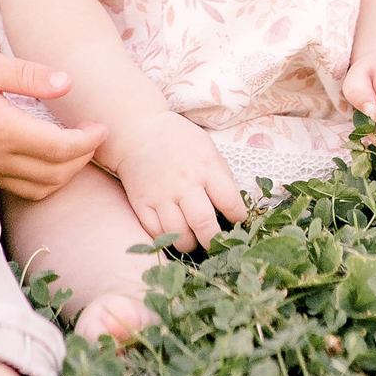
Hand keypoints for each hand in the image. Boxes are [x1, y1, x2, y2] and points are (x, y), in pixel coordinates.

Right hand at [0, 45, 105, 198]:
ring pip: (39, 188)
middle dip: (83, 158)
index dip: (88, 141)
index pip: (60, 148)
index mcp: (2, 129)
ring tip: (77, 147)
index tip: (102, 125)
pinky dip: (44, 179)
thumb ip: (30, 75)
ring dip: (66, 173)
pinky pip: (20, 187)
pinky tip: (47, 156)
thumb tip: (68, 84)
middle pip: (55, 174)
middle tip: (95, 134)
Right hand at [105, 111, 246, 250]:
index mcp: (206, 167)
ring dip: (190, 244)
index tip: (237, 221)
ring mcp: (162, 195)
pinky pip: (156, 232)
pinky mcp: (142, 203)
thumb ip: (220, 174)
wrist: (138, 131)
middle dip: (214, 241)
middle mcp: (185, 184)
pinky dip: (166, 239)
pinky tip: (173, 234)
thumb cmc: (178, 139)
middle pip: (204, 224)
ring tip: (193, 241)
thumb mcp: (207, 147)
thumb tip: (232, 204)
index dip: (238, 216)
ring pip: (179, 234)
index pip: (229, 201)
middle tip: (217, 244)